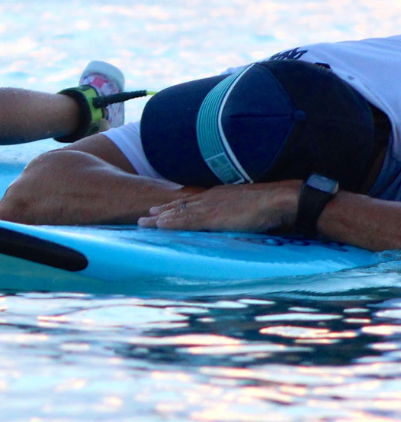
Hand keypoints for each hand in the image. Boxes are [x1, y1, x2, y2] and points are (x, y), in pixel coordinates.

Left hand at [138, 181, 300, 232]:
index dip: (175, 207)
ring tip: (144, 223)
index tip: (161, 211)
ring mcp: (210, 207)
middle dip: (162, 212)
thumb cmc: (269, 204)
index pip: (191, 202)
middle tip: (145, 217)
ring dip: (160, 219)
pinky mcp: (213, 217)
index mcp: (218, 196)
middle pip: (180, 206)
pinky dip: (172, 223)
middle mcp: (210, 199)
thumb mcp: (247, 206)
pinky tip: (160, 225)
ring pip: (179, 213)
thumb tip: (237, 218)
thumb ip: (237, 211)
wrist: (278, 200)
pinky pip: (188, 221)